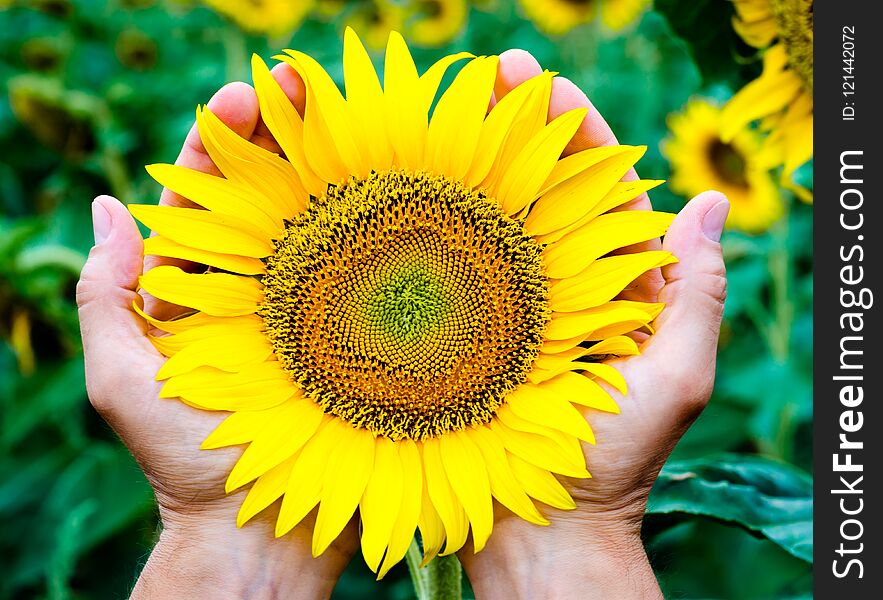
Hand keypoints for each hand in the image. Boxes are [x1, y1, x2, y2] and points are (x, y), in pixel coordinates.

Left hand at [76, 70, 354, 599]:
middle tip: (311, 86)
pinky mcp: (356, 335)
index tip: (247, 97)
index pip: (203, 194)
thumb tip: (108, 209)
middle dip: (286, 135)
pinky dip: (382, 232)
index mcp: (196, 287)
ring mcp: (312, 308)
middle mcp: (256, 287)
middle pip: (269, 193)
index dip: (218, 140)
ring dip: (337, 167)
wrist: (257, 532)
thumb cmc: (185, 463)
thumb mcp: (121, 381)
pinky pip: (369, 276)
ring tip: (362, 118)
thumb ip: (106, 299)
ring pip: (322, 223)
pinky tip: (401, 193)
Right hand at [458, 51, 727, 598]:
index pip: (599, 188)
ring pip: (488, 220)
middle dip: (515, 127)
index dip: (575, 132)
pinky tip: (405, 188)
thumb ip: (698, 294)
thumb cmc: (615, 463)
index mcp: (615, 285)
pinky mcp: (460, 334)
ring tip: (438, 110)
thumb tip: (708, 203)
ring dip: (469, 163)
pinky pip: (445, 273)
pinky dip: (429, 229)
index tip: (541, 83)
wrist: (548, 531)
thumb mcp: (677, 378)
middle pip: (538, 189)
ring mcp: (503, 307)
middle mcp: (557, 285)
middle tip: (485, 74)